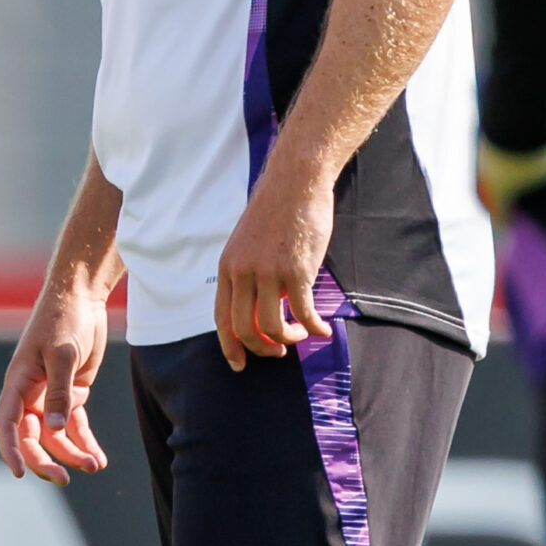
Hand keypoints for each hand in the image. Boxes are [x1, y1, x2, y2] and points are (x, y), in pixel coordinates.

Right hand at [0, 281, 112, 484]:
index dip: (10, 449)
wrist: (82, 297)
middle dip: (45, 460)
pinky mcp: (72, 393)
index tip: (19, 473)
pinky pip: (75, 425)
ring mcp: (51, 395)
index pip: (7, 423)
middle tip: (63, 479)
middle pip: (31, 436)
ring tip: (94, 466)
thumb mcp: (62, 352)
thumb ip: (59, 390)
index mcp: (18, 382)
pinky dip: (85, 442)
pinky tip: (98, 458)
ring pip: (56, 435)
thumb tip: (56, 428)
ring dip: (72, 454)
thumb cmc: (64, 318)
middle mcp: (31, 393)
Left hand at [214, 161, 334, 369]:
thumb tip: (261, 309)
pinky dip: (314, 328)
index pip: (221, 318)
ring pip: (271, 326)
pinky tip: (323, 330)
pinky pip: (303, 313)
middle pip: (245, 329)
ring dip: (288, 338)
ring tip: (301, 333)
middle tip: (279, 351)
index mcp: (229, 266)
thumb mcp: (249, 243)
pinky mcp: (297, 270)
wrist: (296, 182)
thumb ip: (250, 274)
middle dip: (262, 348)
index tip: (240, 364)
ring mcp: (269, 272)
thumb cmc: (278, 211)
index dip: (230, 346)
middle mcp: (243, 272)